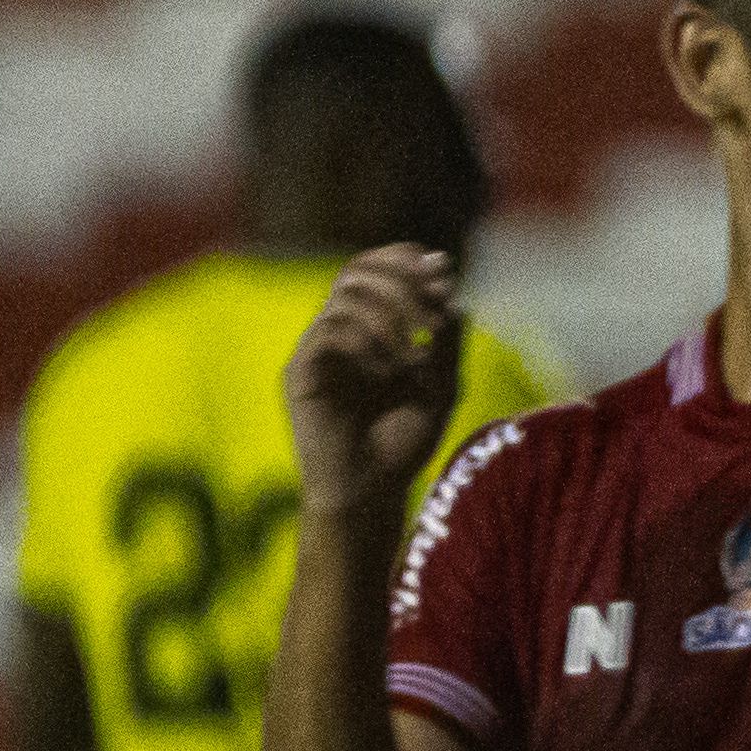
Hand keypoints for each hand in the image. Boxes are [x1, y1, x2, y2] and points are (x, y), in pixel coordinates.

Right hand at [284, 246, 466, 516]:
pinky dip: (368, 340)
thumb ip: (447, 338)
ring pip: (345, 293)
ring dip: (392, 310)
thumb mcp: (442, 384)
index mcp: (370, 328)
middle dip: (404, 281)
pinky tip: (391, 369)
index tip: (442, 269)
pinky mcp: (300, 371)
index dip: (405, 258)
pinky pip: (328, 329)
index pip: (375, 268)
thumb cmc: (404, 443)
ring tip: (419, 349)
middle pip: (357, 270)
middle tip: (434, 314)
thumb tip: (450, 288)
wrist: (371, 492)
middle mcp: (339, 332)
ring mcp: (317, 349)